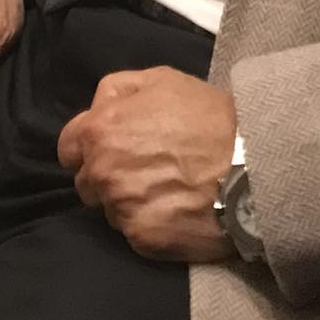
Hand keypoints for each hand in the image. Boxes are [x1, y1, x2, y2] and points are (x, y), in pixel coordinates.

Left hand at [57, 67, 236, 261]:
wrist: (252, 165)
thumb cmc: (208, 117)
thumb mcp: (161, 80)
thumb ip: (117, 90)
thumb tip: (96, 108)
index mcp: (100, 131)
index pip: (68, 149)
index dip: (88, 148)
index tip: (111, 150)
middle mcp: (102, 172)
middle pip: (87, 182)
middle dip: (108, 175)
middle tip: (145, 169)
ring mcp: (121, 209)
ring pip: (110, 209)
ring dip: (128, 201)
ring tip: (166, 190)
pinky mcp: (143, 239)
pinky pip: (134, 233)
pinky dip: (150, 224)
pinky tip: (175, 210)